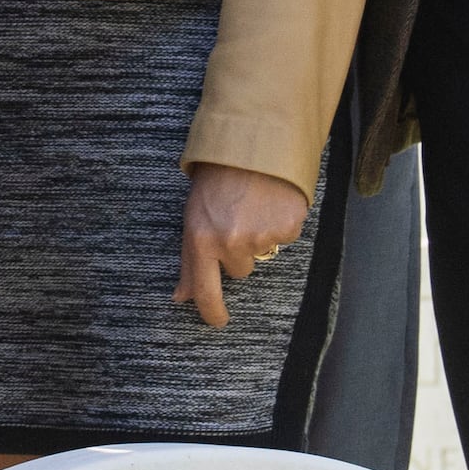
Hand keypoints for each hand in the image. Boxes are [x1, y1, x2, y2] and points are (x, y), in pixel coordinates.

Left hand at [172, 160, 308, 328]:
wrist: (251, 148)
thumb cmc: (216, 182)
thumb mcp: (192, 218)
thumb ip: (190, 261)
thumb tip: (180, 297)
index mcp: (200, 239)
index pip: (204, 289)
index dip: (211, 311)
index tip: (217, 322)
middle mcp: (230, 242)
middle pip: (239, 271)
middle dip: (238, 252)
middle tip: (236, 220)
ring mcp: (260, 236)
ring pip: (262, 255)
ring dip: (259, 237)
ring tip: (252, 207)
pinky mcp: (287, 228)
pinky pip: (284, 239)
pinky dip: (279, 224)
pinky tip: (270, 203)